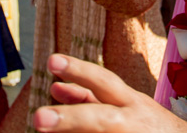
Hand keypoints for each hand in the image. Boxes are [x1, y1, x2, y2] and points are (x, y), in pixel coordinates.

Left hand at [32, 54, 186, 132]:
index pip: (104, 82)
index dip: (79, 70)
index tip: (51, 61)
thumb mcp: (123, 105)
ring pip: (100, 132)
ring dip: (71, 132)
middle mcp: (131, 122)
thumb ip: (89, 98)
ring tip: (42, 127)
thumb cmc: (147, 125)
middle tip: (38, 119)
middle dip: (71, 119)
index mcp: (130, 103)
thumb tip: (54, 88)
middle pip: (100, 119)